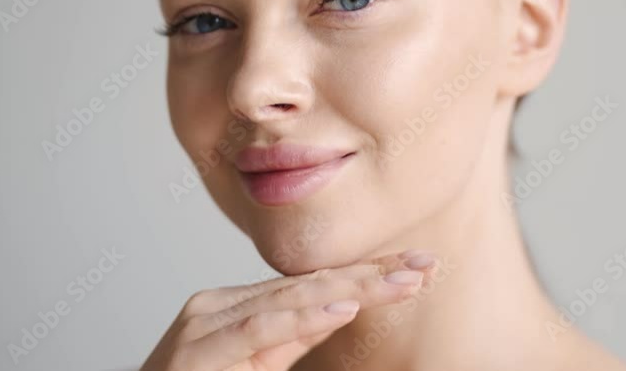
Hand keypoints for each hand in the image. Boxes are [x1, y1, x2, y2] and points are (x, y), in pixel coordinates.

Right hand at [139, 249, 438, 370]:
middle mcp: (221, 304)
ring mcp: (207, 321)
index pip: (313, 285)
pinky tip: (342, 308)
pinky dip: (303, 317)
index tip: (415, 270)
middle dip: (372, 274)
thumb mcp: (255, 366)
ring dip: (353, 288)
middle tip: (425, 265)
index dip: (365, 276)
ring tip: (401, 281)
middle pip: (310, 284)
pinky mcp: (200, 347)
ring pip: (292, 300)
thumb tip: (338, 308)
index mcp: (237, 305)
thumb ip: (292, 338)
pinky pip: (259, 329)